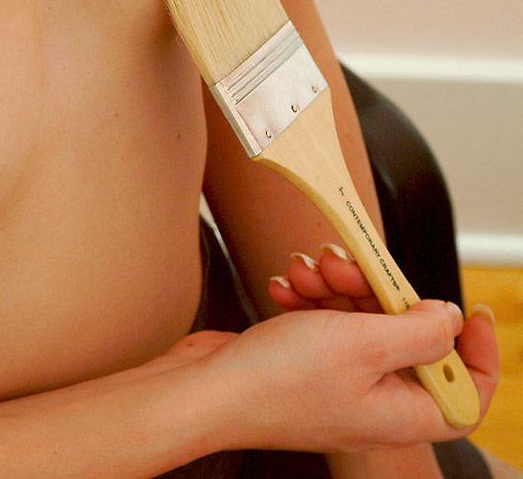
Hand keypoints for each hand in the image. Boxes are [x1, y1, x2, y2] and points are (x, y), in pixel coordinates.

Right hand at [237, 244, 500, 453]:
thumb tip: (446, 319)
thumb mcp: (364, 344)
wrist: (202, 391)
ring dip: (333, 286)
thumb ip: (419, 329)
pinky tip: (285, 288)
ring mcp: (333, 382)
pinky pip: (321, 323)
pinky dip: (307, 299)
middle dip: (378, 292)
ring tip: (303, 273)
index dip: (477, 353)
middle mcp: (371, 400)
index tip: (468, 310)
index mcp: (400, 411)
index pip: (466, 392)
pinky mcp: (300, 363)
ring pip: (358, 322)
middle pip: (404, 338)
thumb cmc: (276, 381)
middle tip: (347, 268)